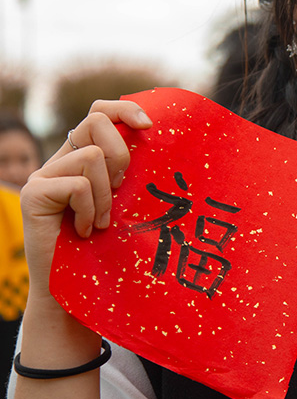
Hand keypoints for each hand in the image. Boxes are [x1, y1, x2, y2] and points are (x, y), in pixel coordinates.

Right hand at [20, 100, 151, 297]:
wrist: (75, 288)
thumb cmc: (107, 246)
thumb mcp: (125, 201)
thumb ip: (131, 173)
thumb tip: (161, 142)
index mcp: (83, 157)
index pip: (100, 113)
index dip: (124, 110)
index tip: (148, 126)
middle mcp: (61, 160)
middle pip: (95, 121)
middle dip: (120, 153)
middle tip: (120, 188)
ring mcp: (43, 175)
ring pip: (92, 157)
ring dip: (106, 195)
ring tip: (101, 222)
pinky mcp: (33, 193)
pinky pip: (78, 185)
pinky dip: (90, 209)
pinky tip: (85, 230)